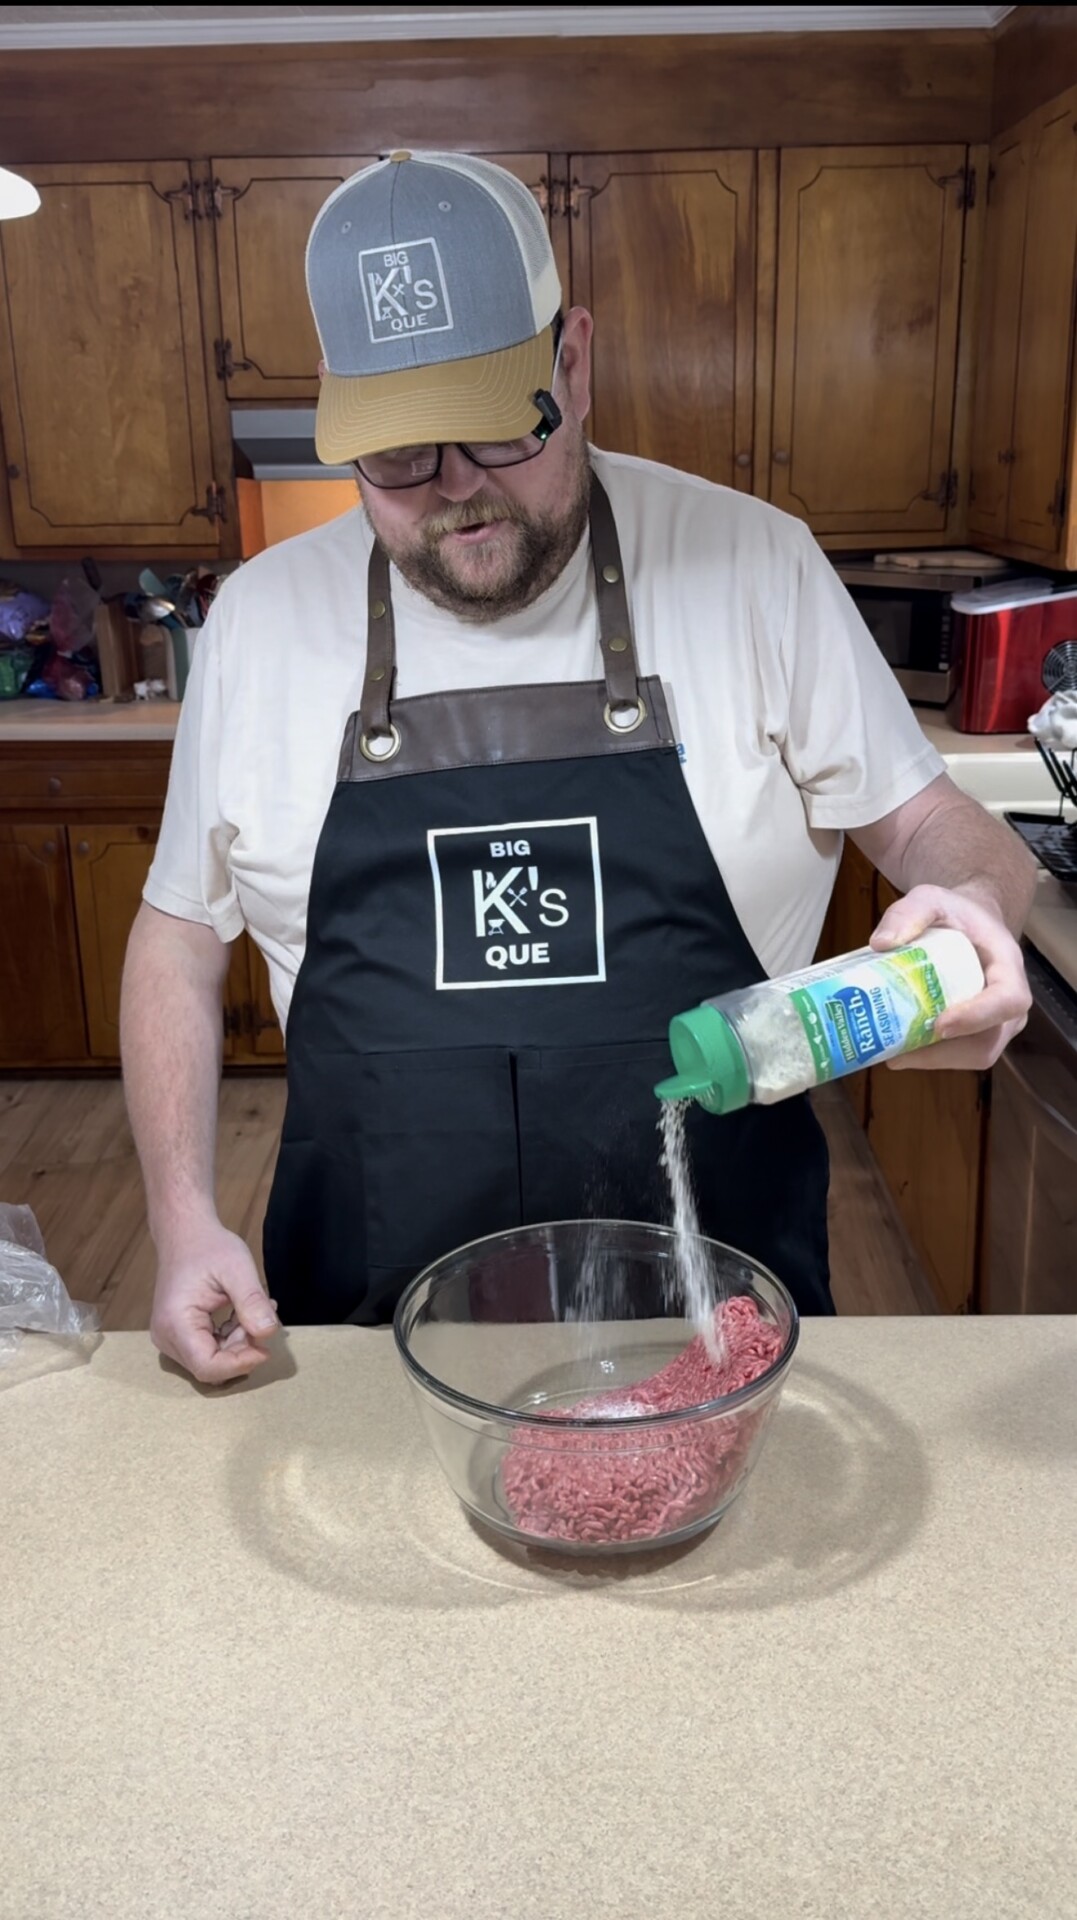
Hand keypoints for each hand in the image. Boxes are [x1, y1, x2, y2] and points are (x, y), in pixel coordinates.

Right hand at [150, 1217, 279, 1385]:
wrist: (185, 1234)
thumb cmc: (208, 1247)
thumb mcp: (238, 1268)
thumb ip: (252, 1302)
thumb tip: (268, 1332)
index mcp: (175, 1322)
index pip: (207, 1366)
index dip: (240, 1364)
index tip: (266, 1348)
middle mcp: (166, 1336)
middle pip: (210, 1366)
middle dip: (241, 1350)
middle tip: (261, 1317)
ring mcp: (169, 1338)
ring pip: (211, 1361)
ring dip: (238, 1344)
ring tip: (253, 1311)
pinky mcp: (178, 1335)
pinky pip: (208, 1350)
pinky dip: (230, 1339)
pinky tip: (242, 1316)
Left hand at [870, 883, 1030, 1071]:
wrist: (967, 925)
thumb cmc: (953, 913)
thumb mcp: (929, 899)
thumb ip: (907, 912)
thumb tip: (881, 944)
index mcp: (1007, 966)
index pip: (1008, 1000)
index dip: (978, 1017)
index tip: (940, 1024)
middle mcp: (1009, 1002)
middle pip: (988, 1041)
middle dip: (943, 1052)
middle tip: (898, 1050)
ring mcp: (996, 1023)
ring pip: (973, 1055)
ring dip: (933, 1060)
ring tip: (893, 1053)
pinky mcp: (978, 1034)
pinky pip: (961, 1055)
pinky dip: (931, 1058)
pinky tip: (899, 1050)